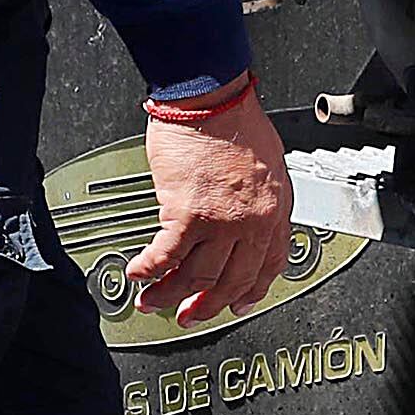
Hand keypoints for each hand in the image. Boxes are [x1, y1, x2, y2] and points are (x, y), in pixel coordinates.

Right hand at [126, 86, 295, 326]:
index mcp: (276, 209)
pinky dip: (148, 270)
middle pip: (233, 280)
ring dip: (171, 294)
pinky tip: (138, 274)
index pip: (271, 264)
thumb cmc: (235, 120)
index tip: (238, 303)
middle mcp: (252, 221)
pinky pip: (165, 256)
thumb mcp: (268, 166)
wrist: (211, 98)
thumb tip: (242, 222)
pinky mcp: (188, 214)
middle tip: (191, 315)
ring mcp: (222, 221)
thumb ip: (259, 200)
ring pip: (196, 276)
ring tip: (154, 301)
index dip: (253, 290)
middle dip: (209, 305)